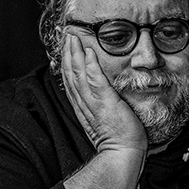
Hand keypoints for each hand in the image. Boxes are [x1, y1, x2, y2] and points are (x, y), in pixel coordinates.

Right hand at [60, 33, 145, 153]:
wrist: (123, 155)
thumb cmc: (118, 139)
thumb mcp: (104, 119)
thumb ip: (100, 105)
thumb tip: (101, 92)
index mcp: (83, 106)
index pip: (71, 79)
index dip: (66, 61)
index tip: (66, 45)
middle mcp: (85, 103)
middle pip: (71, 74)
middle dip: (67, 52)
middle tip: (65, 33)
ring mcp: (94, 103)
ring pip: (78, 75)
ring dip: (74, 55)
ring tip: (73, 37)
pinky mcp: (106, 104)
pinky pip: (96, 82)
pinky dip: (90, 67)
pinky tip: (88, 53)